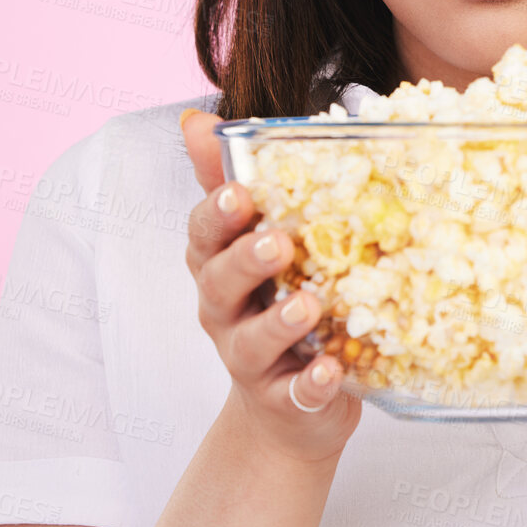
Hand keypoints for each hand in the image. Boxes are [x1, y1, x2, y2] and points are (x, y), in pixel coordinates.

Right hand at [180, 108, 360, 464]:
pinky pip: (295, 392)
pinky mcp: (284, 398)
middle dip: (245, 260)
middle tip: (277, 242)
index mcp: (219, 264)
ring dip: (280, 323)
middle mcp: (225, 310)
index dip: (217, 213)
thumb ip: (227, 181)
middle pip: (220, 283)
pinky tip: (332, 369)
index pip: (204, 233)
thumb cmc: (272, 302)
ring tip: (308, 306)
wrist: (286, 407)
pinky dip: (312, 382)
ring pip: (253, 341)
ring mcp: (250, 358)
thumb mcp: (251, 239)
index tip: (240, 191)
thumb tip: (195, 119)